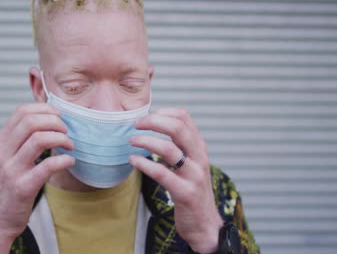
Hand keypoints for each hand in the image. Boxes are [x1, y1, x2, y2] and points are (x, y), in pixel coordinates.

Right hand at [0, 103, 74, 252]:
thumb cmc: (7, 188)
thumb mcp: (7, 159)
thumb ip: (21, 141)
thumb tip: (48, 122)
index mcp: (1, 142)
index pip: (22, 111)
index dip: (44, 109)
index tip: (58, 116)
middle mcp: (4, 152)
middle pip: (31, 121)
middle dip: (55, 122)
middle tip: (66, 132)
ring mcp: (12, 169)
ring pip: (39, 139)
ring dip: (61, 138)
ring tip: (69, 146)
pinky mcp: (23, 187)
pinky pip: (47, 166)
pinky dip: (64, 160)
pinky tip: (69, 161)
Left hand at [129, 108, 222, 253]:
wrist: (204, 224)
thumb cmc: (191, 191)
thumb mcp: (189, 164)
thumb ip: (177, 148)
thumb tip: (152, 129)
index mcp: (199, 147)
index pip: (184, 118)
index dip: (163, 112)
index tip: (146, 116)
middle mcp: (199, 158)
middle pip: (178, 128)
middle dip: (153, 122)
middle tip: (136, 124)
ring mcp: (194, 175)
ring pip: (169, 149)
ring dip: (146, 141)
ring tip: (131, 141)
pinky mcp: (185, 192)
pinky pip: (162, 173)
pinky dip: (144, 163)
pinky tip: (133, 160)